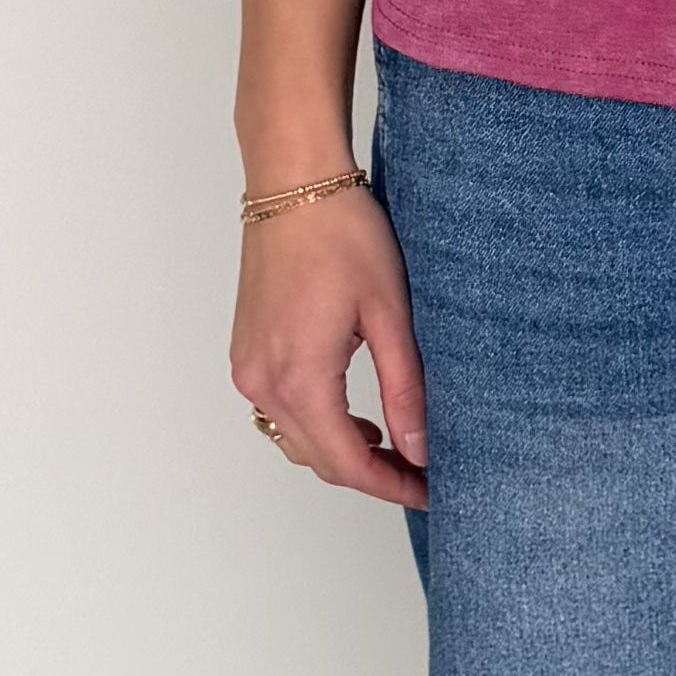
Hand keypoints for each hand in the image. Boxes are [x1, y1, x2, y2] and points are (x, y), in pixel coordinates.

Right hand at [231, 186, 427, 506]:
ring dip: (342, 452)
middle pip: (318, 459)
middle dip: (371, 475)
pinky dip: (317, 425)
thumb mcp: (389, 315)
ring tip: (395, 446)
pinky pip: (280, 411)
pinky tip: (354, 415)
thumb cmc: (342, 234)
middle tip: (422, 472)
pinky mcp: (246, 353)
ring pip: (296, 440)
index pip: (347, 463)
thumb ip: (404, 389)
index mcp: (299, 377)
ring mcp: (248, 368)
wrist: (294, 184)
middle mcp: (263, 382)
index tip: (429, 492)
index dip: (391, 486)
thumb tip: (420, 448)